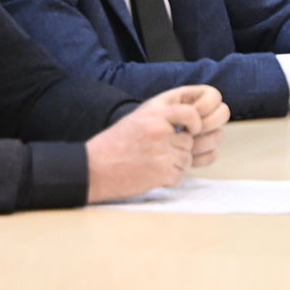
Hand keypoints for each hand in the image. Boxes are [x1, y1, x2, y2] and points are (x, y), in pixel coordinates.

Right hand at [85, 85, 225, 202]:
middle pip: (189, 140)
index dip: (195, 123)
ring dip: (173, 164)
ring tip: (150, 163)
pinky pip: (180, 175)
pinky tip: (150, 173)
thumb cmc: (115, 143)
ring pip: (186, 158)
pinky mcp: (161, 172)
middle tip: (156, 152)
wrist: (92, 169)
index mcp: (154, 112)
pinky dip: (169, 177)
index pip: (193, 113)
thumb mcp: (139, 117)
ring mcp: (162, 151)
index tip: (190, 130)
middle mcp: (159, 128)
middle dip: (178, 148)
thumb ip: (166, 114)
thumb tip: (197, 119)